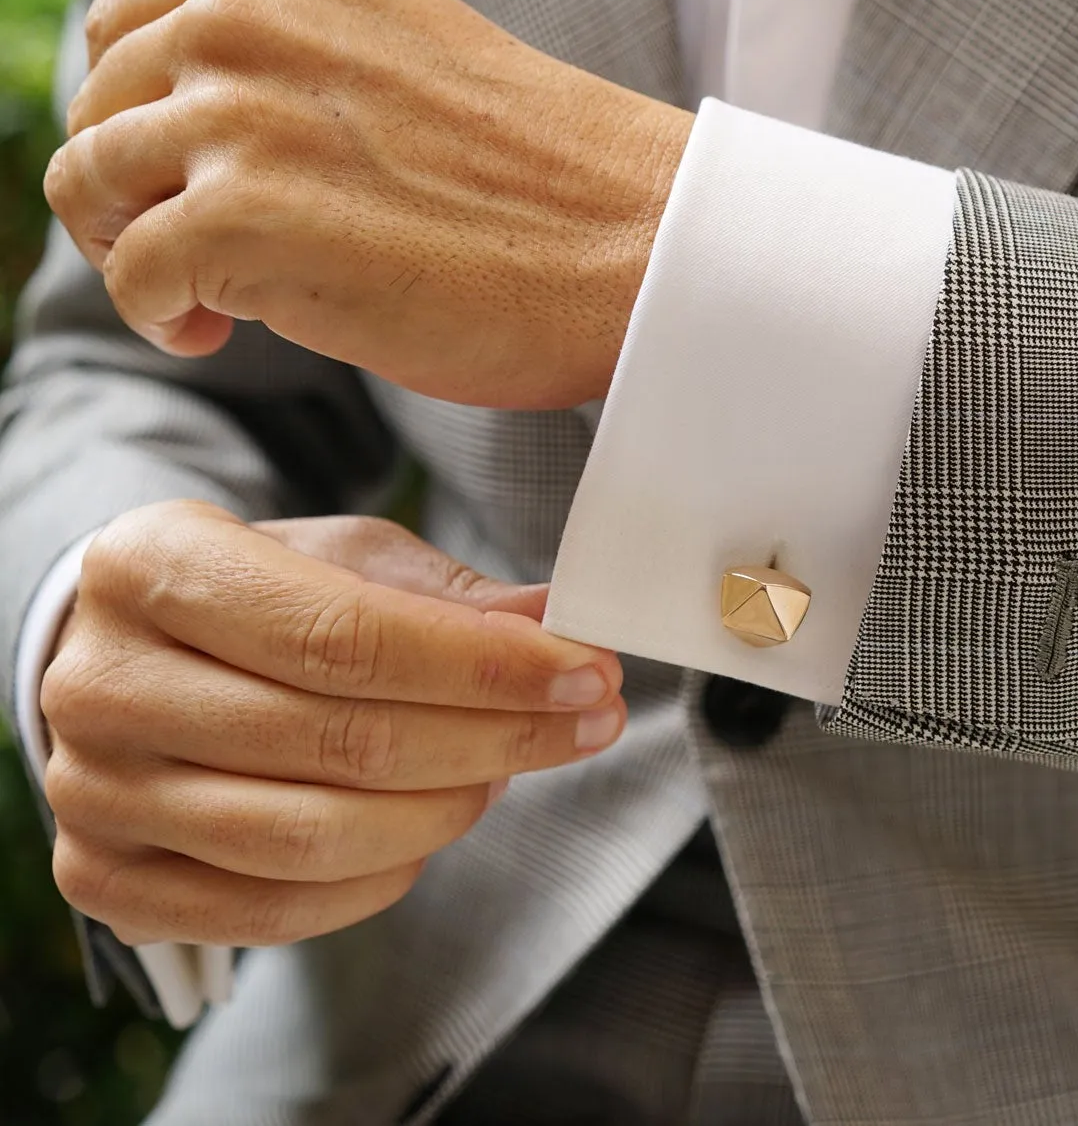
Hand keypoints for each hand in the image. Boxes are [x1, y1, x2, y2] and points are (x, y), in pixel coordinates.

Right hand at [39, 501, 625, 947]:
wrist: (134, 661)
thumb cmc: (255, 599)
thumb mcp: (344, 560)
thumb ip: (449, 596)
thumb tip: (561, 624)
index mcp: (151, 566)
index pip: (343, 636)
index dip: (483, 665)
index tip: (589, 671)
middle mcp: (102, 683)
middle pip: (340, 740)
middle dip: (497, 735)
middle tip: (590, 720)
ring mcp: (93, 794)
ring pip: (313, 836)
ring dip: (450, 809)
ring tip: (510, 769)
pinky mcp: (106, 884)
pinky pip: (276, 912)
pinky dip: (383, 878)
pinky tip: (435, 826)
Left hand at [44, 0, 692, 409]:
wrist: (640, 246)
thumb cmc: (538, 178)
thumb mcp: (391, 54)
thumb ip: (285, 56)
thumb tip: (171, 125)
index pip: (124, 26)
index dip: (142, 116)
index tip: (200, 182)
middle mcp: (242, 15)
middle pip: (97, 108)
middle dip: (136, 192)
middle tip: (212, 257)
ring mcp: (237, 114)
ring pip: (89, 185)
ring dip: (135, 253)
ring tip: (210, 300)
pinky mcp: (241, 220)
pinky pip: (129, 277)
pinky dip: (157, 317)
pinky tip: (215, 334)